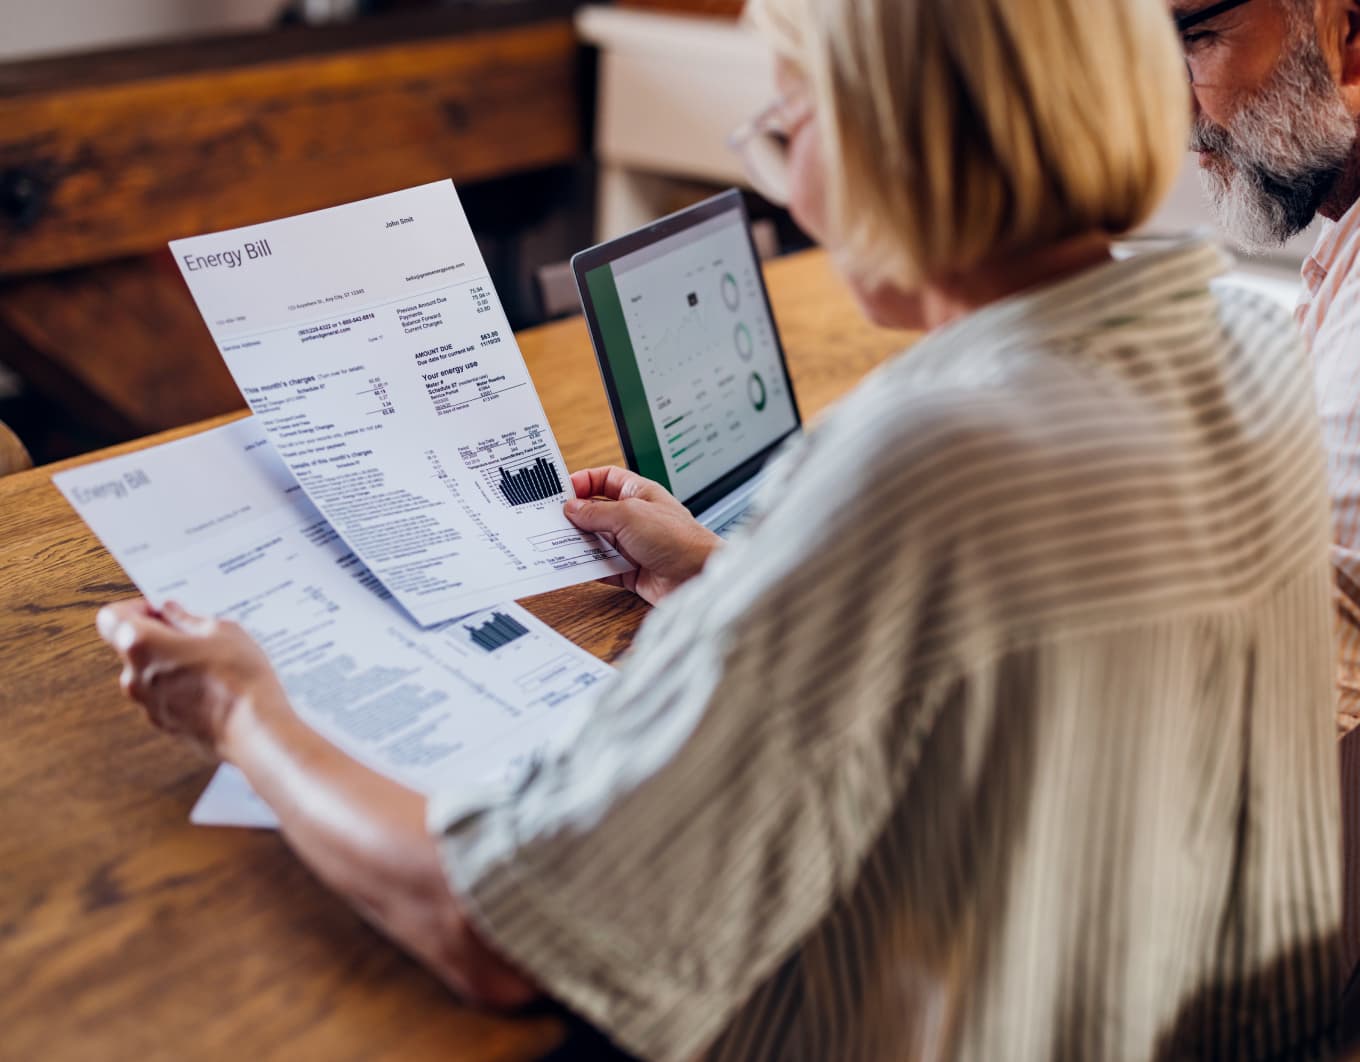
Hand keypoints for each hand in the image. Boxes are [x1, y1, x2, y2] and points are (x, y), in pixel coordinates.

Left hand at [96, 599, 288, 759]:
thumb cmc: (238, 677)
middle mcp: (134, 675)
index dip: (135, 609)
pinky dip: (179, 687)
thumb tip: (172, 612)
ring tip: (210, 661)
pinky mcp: (163, 723)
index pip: (111, 617)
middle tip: (194, 633)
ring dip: (170, 663)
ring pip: (148, 672)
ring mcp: (147, 703)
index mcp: (142, 644)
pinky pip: (163, 695)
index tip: (161, 610)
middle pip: (131, 646)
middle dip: (158, 636)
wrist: (253, 728)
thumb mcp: (222, 630)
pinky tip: (212, 685)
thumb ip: (187, 619)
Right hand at [565, 466, 721, 605]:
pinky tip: (576, 566)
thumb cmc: (677, 538)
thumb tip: (572, 508)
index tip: (563, 490)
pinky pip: (603, 567)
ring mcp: (633, 544)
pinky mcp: (631, 570)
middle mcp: (635, 518)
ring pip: (597, 541)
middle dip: (576, 516)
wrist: (698, 576)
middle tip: (553, 520)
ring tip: (558, 543)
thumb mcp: (629, 515)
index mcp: (639, 494)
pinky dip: (589, 567)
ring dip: (580, 543)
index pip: (606, 479)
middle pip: (597, 511)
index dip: (584, 481)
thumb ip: (596, 512)